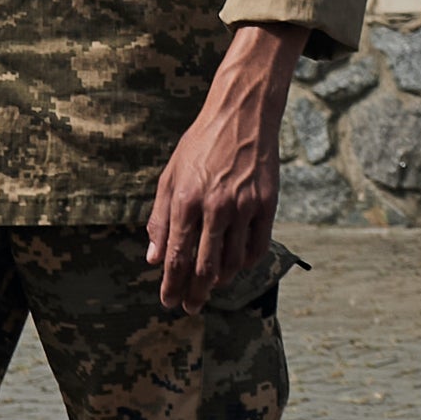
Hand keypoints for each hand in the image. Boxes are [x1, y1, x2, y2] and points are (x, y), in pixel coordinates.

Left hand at [144, 24, 298, 310]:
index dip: (172, 286)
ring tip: (210, 286)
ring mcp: (244, 206)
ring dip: (219, 281)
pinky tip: (235, 266)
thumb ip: (160, 218)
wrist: (243, 112)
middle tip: (190, 307)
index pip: (177, 257)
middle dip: (195, 294)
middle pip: (204, 267)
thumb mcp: (170, 174)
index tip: (169, 302)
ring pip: (232, 262)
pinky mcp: (267, 203)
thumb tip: (154, 257)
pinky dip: (245, 264)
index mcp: (186, 199)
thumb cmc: (201, 142)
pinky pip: (257, 247)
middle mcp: (216, 206)